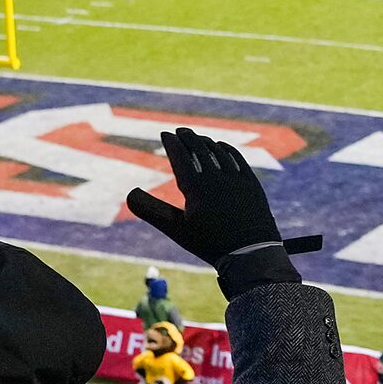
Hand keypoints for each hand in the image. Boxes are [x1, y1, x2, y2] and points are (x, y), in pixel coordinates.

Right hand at [125, 128, 320, 272]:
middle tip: (180, 131)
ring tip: (198, 138)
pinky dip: (227, 150)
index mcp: (196, 187)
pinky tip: (222, 147)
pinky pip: (238, 159)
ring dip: (206, 143)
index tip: (164, 134)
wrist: (251, 253)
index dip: (172, 144)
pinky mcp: (252, 184)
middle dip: (188, 138)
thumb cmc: (210, 243)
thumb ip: (151, 211)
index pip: (181, 157)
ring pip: (219, 152)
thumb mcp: (177, 229)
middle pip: (200, 149)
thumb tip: (130, 193)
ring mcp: (237, 179)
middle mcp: (217, 178)